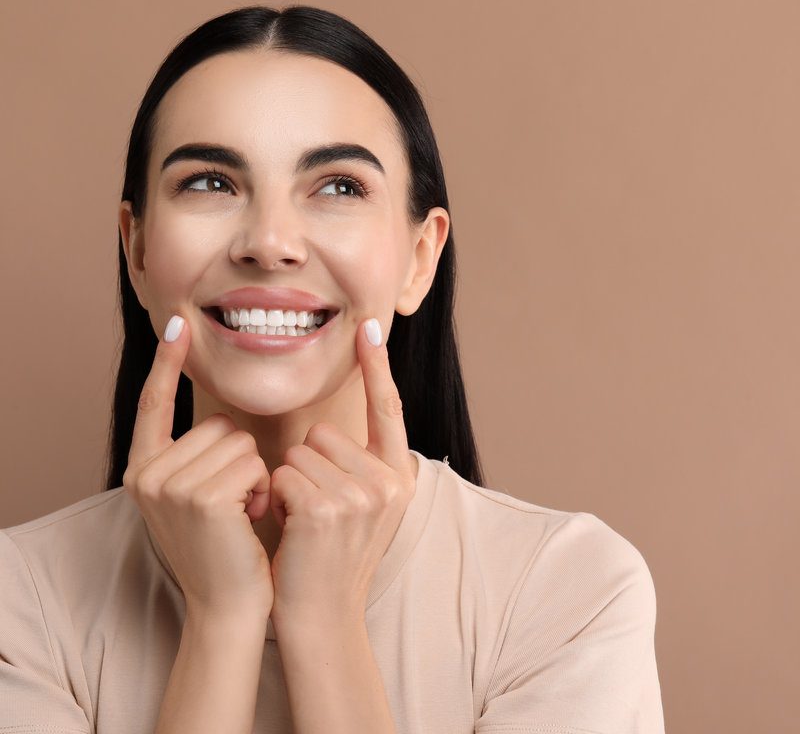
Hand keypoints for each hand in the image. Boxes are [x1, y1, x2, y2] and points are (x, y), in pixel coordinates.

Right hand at [122, 314, 273, 620]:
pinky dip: (263, 487)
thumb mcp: (198, 496)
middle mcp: (146, 473)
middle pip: (220, 424)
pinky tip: (251, 518)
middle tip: (236, 502)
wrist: (228, 605)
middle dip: (241, 459)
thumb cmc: (224, 547)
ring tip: (243, 512)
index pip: (154, 403)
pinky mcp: (200, 496)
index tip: (178, 323)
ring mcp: (169, 484)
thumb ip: (198, 458)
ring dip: (255, 475)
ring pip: (241, 441)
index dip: (167, 363)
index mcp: (144, 468)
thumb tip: (227, 422)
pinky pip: (253, 462)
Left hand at [267, 317, 417, 626]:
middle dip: (308, 463)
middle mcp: (389, 481)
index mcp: (399, 476)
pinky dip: (278, 498)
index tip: (370, 326)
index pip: (388, 408)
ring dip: (291, 482)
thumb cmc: (330, 558)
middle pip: (325, 430)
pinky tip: (293, 530)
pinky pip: (285, 473)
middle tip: (315, 508)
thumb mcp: (363, 509)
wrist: (323, 618)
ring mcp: (362, 494)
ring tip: (304, 522)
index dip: (378, 366)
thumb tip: (330, 430)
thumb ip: (359, 466)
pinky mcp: (328, 507)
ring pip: (301, 451)